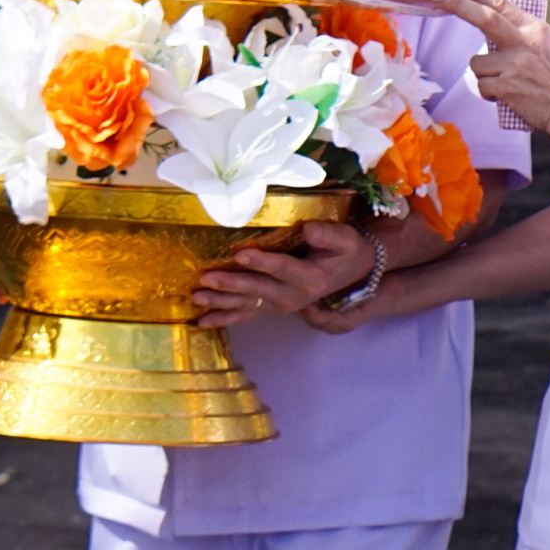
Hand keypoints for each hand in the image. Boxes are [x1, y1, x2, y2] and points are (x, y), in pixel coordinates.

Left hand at [193, 220, 374, 328]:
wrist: (353, 273)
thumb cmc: (346, 251)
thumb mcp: (345, 239)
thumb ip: (328, 235)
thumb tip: (308, 229)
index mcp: (311, 279)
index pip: (282, 268)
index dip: (261, 261)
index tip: (240, 253)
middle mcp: (294, 296)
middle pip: (258, 289)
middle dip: (231, 284)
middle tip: (206, 278)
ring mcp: (281, 304)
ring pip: (247, 303)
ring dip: (220, 301)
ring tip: (196, 297)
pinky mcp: (271, 306)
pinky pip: (245, 314)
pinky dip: (224, 318)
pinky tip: (202, 321)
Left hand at [432, 0, 549, 133]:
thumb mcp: (549, 42)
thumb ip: (523, 30)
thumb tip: (495, 16)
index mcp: (535, 28)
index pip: (500, 4)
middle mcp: (524, 43)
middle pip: (484, 18)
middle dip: (457, 4)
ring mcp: (514, 65)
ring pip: (477, 62)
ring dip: (485, 72)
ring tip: (507, 80)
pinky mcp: (507, 88)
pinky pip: (482, 85)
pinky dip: (489, 91)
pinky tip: (507, 95)